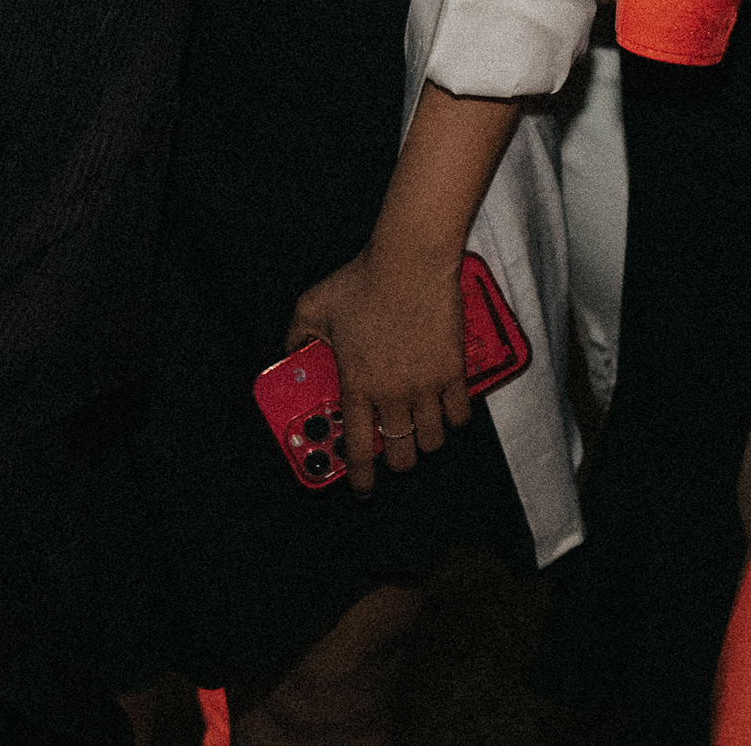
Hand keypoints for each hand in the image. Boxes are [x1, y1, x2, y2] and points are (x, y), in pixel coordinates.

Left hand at [287, 242, 471, 493]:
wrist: (410, 260)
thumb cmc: (362, 280)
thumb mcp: (314, 305)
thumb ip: (297, 335)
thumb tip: (290, 353)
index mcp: (356, 385)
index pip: (358, 449)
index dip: (360, 478)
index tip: (362, 489)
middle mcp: (391, 393)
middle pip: (402, 455)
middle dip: (399, 462)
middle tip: (396, 451)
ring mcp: (426, 385)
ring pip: (433, 441)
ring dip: (426, 440)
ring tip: (421, 428)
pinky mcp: (453, 372)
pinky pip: (460, 415)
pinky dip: (454, 419)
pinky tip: (447, 410)